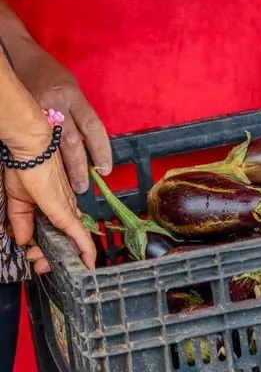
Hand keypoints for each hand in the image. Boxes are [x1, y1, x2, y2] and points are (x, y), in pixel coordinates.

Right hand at [4, 130, 96, 273]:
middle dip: (52, 256)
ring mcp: (67, 209)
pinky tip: (88, 263)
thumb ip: (21, 221)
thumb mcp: (17, 201)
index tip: (35, 258)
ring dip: (61, 257)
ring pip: (71, 240)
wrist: (31, 149)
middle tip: (39, 266)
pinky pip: (78, 234)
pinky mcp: (64, 210)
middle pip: (66, 239)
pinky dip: (84, 249)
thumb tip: (23, 240)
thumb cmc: (24, 167)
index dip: (46, 248)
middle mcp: (65, 208)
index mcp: (54, 205)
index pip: (57, 232)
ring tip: (45, 266)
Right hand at [13, 47, 111, 192]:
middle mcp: (56, 103)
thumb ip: (79, 112)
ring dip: (63, 170)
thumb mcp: (71, 87)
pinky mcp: (20, 113)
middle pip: (72, 142)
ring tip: (68, 187)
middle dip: (80, 168)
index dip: (102, 151)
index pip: (93, 127)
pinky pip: (35, 140)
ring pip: (53, 146)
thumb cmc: (48, 73)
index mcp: (73, 94)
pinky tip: (45, 173)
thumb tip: (89, 144)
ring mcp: (35, 110)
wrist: (16, 54)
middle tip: (83, 187)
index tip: (105, 170)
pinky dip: (43, 158)